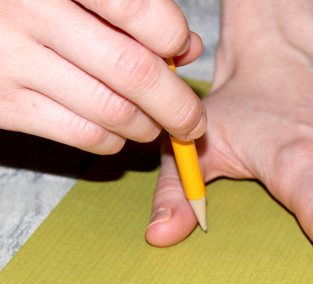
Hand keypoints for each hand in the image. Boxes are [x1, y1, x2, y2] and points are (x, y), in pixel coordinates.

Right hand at [0, 0, 205, 153]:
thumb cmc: (31, 0)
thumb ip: (134, 7)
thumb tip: (187, 48)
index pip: (136, 9)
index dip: (171, 36)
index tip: (179, 50)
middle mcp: (29, 12)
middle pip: (133, 72)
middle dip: (178, 106)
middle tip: (193, 120)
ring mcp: (11, 60)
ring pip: (113, 111)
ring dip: (148, 126)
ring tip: (154, 124)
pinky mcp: (3, 105)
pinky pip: (81, 134)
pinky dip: (113, 140)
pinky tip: (117, 131)